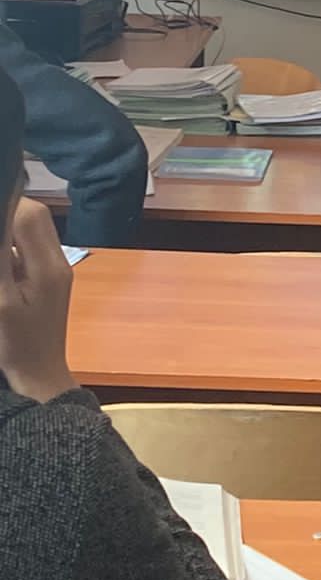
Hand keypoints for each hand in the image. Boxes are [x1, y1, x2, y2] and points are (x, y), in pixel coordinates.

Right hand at [0, 199, 77, 401]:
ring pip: (32, 231)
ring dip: (9, 229)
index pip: (30, 216)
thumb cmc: (18, 346)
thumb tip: (3, 225)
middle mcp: (57, 261)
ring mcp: (56, 268)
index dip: (6, 204)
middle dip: (7, 212)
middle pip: (34, 218)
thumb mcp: (1, 304)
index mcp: (47, 266)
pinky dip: (12, 245)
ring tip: (2, 255)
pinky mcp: (48, 277)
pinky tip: (4, 263)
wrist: (39, 375)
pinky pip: (29, 248)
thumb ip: (0, 261)